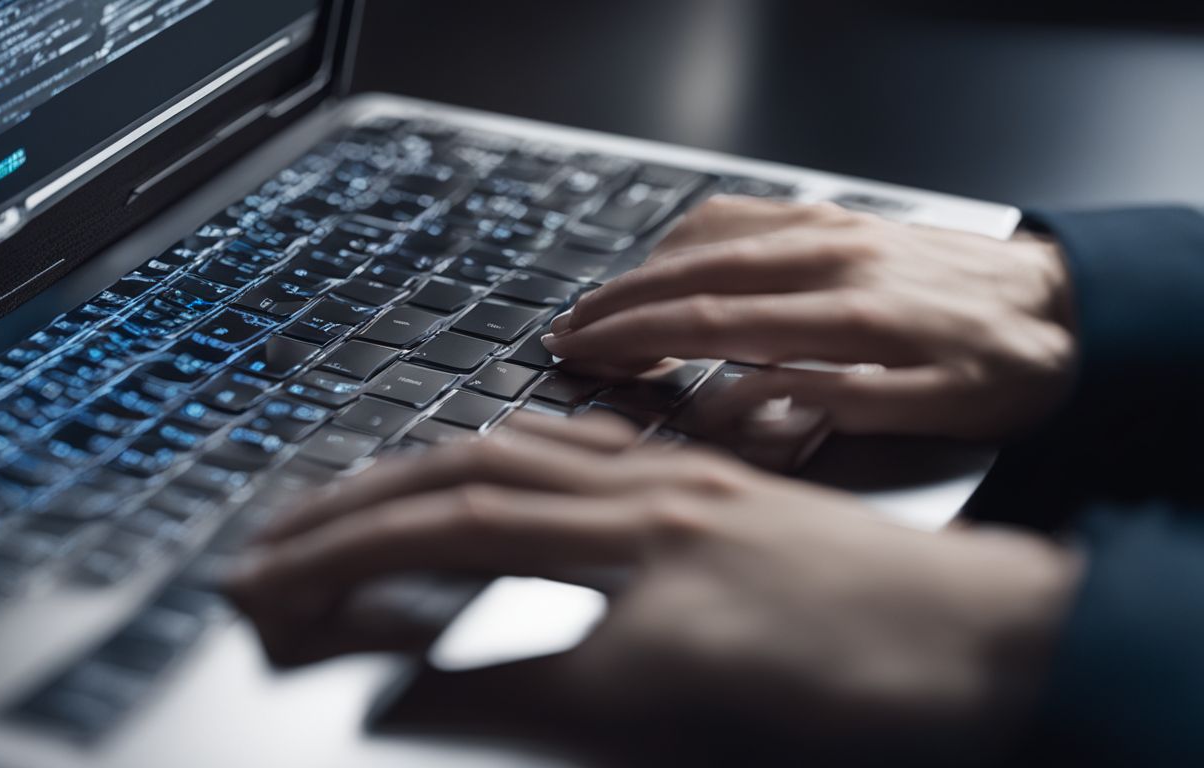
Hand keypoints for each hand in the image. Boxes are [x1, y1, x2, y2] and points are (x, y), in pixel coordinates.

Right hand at [226, 414, 1079, 762]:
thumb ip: (522, 688)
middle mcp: (643, 489)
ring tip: (360, 497)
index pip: (444, 530)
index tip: (265, 582)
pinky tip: (515, 459)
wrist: (980, 641)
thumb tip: (397, 689)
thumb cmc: (850, 676)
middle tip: (278, 541)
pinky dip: (526, 456)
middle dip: (356, 509)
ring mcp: (681, 484)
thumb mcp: (666, 705)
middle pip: (465, 479)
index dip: (342, 556)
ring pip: (524, 456)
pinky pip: (598, 453)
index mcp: (626, 532)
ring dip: (426, 476)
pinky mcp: (716, 493)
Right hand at [542, 197, 1076, 439]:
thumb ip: (837, 407)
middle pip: (693, 274)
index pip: (710, 321)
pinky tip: (665, 258)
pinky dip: (689, 236)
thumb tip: (747, 402)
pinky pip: (747, 214)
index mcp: (851, 316)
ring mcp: (833, 230)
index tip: (583, 353)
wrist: (1072, 306)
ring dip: (641, 271)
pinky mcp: (840, 218)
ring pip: (709, 238)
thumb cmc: (1010, 369)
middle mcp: (832, 259)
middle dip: (617, 305)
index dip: (635, 339)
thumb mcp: (941, 414)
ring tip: (599, 306)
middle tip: (565, 331)